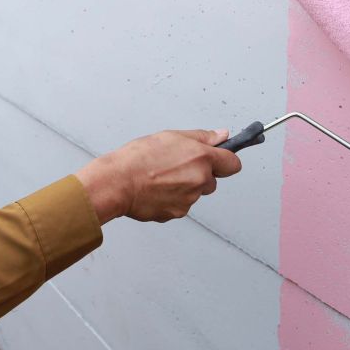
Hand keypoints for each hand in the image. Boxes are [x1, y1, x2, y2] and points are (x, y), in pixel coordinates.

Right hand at [75, 129, 241, 223]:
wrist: (117, 183)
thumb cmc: (138, 158)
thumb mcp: (170, 136)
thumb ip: (201, 137)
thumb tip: (221, 136)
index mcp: (201, 158)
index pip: (232, 163)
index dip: (226, 160)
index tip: (220, 159)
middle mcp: (200, 180)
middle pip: (212, 180)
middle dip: (199, 174)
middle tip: (176, 166)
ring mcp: (190, 199)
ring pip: (195, 192)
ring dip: (184, 186)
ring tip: (160, 177)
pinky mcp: (177, 213)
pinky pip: (180, 204)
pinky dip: (171, 198)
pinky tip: (155, 190)